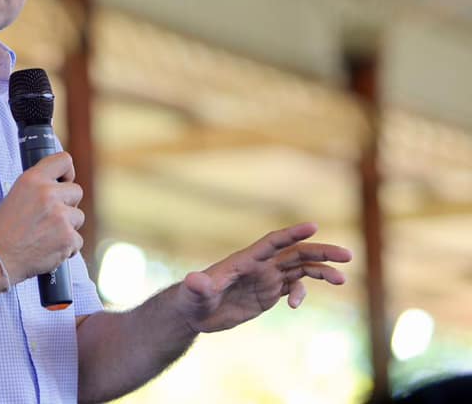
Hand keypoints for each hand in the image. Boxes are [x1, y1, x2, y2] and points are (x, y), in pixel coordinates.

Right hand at [0, 152, 84, 282]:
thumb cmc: (4, 228)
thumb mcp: (16, 194)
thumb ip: (39, 185)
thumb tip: (62, 183)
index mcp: (33, 179)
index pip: (64, 160)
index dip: (67, 172)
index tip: (64, 182)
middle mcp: (48, 194)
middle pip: (76, 191)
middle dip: (67, 204)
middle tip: (50, 216)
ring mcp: (60, 216)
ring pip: (79, 217)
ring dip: (67, 226)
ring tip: (46, 234)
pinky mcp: (68, 238)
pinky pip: (78, 240)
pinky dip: (67, 246)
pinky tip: (49, 247)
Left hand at [174, 223, 351, 333]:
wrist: (194, 312)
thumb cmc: (192, 299)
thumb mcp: (194, 294)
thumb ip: (198, 287)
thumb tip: (194, 280)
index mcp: (245, 260)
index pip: (273, 242)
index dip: (292, 234)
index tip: (313, 226)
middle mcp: (260, 265)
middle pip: (296, 253)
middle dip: (322, 252)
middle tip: (348, 255)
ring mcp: (266, 278)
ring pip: (301, 268)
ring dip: (322, 271)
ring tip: (342, 279)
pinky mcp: (268, 292)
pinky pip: (293, 287)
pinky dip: (300, 294)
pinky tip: (294, 306)